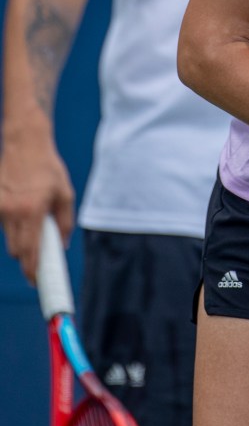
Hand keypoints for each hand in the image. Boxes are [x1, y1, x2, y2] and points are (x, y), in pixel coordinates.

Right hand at [0, 126, 74, 283]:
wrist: (25, 144)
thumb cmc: (48, 168)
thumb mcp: (64, 193)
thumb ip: (64, 222)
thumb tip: (61, 246)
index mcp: (32, 211)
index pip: (29, 251)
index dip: (32, 270)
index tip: (37, 281)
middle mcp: (12, 212)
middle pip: (16, 249)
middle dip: (27, 257)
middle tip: (40, 259)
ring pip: (8, 238)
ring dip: (20, 239)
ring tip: (33, 221)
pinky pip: (2, 224)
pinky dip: (12, 225)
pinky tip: (22, 209)